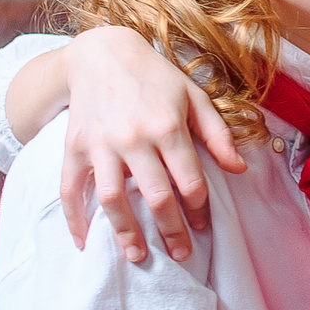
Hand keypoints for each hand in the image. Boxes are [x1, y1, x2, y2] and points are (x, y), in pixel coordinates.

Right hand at [54, 25, 247, 263]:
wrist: (102, 53)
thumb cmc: (156, 77)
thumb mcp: (194, 97)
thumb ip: (218, 134)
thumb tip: (239, 170)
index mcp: (168, 127)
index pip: (190, 182)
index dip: (200, 210)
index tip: (204, 227)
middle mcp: (134, 138)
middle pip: (156, 197)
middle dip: (172, 232)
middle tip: (181, 255)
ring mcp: (101, 144)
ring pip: (113, 199)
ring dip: (125, 233)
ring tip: (137, 256)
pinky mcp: (74, 146)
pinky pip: (70, 188)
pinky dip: (74, 218)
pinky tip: (83, 241)